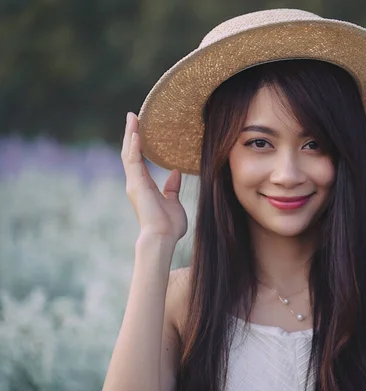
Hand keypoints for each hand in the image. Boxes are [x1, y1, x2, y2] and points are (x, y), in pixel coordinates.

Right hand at [121, 112, 187, 240]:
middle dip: (131, 134)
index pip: (139, 159)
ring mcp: (134, 183)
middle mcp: (136, 183)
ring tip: (133, 118)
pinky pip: (133, 161)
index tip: (140, 129)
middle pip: (130, 152)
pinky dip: (134, 147)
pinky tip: (136, 134)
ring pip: (129, 153)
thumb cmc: (169, 225)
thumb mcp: (174, 202)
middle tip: (132, 116)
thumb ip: (172, 188)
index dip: (138, 144)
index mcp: (144, 186)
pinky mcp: (136, 185)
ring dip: (130, 135)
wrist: (163, 237)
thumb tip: (175, 173)